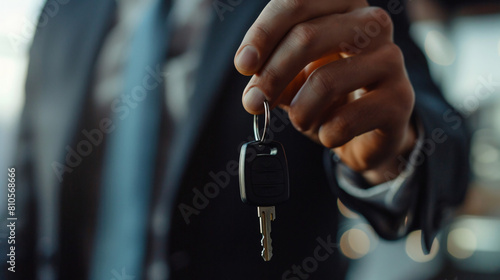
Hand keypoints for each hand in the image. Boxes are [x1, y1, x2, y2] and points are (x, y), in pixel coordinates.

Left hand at [235, 0, 416, 184]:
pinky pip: (346, 119)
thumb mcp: (293, 75)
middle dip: (271, 75)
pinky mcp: (400, 100)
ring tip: (299, 120)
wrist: (368, 130)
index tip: (244, 65)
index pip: (297, 3)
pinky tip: (329, 134)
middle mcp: (373, 23)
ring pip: (325, 80)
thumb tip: (254, 89)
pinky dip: (326, 134)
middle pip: (307, 37)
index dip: (263, 34)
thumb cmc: (327, 94)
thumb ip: (271, 71)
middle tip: (254, 102)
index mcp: (343, 5)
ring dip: (299, 111)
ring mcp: (391, 60)